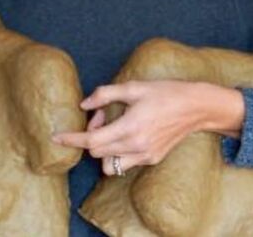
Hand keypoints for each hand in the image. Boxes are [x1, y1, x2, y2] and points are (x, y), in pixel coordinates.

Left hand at [52, 80, 244, 174]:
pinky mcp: (152, 159)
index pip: (92, 141)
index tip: (57, 137)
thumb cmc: (165, 92)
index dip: (72, 139)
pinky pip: (125, 163)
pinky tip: (126, 133)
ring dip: (103, 148)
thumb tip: (84, 103)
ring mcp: (145, 156)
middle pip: (97, 152)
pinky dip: (117, 152)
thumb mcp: (134, 87)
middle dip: (91, 134)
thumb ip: (105, 94)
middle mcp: (136, 146)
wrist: (195, 107)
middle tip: (101, 114)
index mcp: (130, 127)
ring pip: (109, 164)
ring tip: (113, 127)